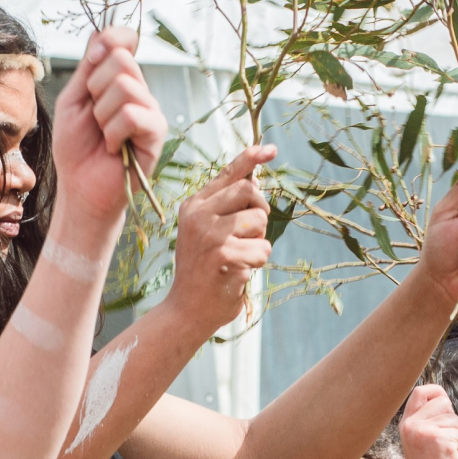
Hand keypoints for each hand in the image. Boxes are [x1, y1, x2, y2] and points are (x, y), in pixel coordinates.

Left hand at [51, 28, 166, 238]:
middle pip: (122, 59)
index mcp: (118, 79)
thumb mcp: (73, 100)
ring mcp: (150, 111)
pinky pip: (132, 114)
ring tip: (104, 135)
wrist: (81, 188)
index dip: (110, 39)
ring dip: (102, 114)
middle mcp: (139, 91)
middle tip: (94, 116)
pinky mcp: (156, 133)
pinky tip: (114, 148)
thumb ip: (87, 69)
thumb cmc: (76, 148)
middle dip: (95, 88)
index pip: (124, 40)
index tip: (92, 58)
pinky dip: (114, 132)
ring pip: (126, 86)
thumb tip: (101, 36)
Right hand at [167, 146, 273, 333]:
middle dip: (260, 211)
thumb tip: (255, 180)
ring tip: (239, 256)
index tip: (271, 149)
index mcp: (194, 206)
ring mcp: (212, 235)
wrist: (186, 310)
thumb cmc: (202, 270)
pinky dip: (258, 262)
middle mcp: (199, 216)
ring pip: (260, 220)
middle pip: (249, 191)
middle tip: (250, 232)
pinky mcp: (226, 256)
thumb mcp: (205, 232)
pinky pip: (263, 249)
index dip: (251, 158)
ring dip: (259, 241)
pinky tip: (239, 272)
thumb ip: (225, 207)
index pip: (228, 173)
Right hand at [399, 385, 457, 458]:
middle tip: (444, 438)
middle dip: (451, 419)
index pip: (420, 392)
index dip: (436, 392)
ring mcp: (424, 432)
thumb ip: (425, 419)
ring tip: (445, 450)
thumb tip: (442, 398)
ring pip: (454, 419)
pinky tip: (449, 457)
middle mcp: (412, 425)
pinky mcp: (440, 440)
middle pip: (444, 402)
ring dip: (456, 435)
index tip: (444, 402)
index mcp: (406, 423)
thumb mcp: (418, 438)